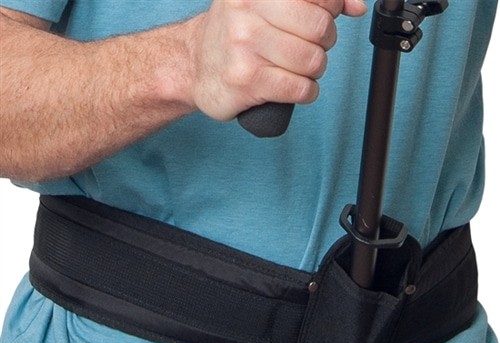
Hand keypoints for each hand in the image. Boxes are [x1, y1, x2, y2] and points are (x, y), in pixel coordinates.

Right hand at [188, 0, 366, 120]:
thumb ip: (310, 0)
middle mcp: (246, 10)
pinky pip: (299, 88)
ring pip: (312, 60)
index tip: (322, 20)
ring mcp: (245, 46)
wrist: (193, 66)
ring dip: (314, 71)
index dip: (331, 10)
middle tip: (308, 48)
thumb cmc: (234, 34)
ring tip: (299, 70)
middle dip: (323, 43)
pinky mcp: (247, 81)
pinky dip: (306, 92)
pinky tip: (296, 88)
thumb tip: (356, 6)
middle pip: (320, 28)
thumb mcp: (264, 3)